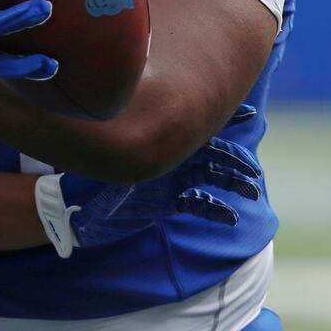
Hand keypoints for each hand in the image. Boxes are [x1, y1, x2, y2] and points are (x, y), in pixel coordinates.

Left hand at [37, 137, 263, 256]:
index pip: (195, 124)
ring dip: (233, 181)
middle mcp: (170, 155)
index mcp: (159, 139)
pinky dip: (216, 209)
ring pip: (213, 176)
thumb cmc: (86, 174)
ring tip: (251, 189)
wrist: (77, 201)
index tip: (249, 113)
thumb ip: (108, 140)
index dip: (221, 117)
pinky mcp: (172, 199)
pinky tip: (229, 216)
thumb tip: (102, 124)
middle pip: (212, 153)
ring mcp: (174, 177)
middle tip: (252, 167)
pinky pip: (201, 203)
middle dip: (234, 159)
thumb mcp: (100, 154)